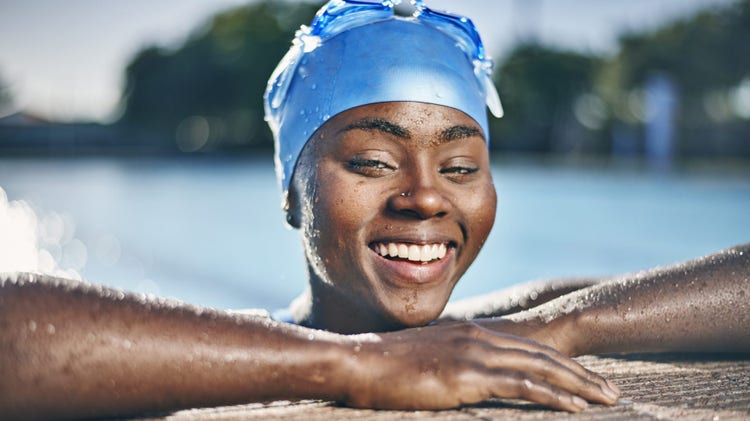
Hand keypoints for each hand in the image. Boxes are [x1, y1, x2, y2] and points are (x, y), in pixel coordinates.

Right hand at [341, 321, 618, 411]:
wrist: (360, 362)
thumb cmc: (386, 366)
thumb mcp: (427, 358)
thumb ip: (453, 362)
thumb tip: (465, 377)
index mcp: (472, 332)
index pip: (528, 347)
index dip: (561, 363)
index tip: (586, 377)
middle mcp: (480, 336)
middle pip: (543, 354)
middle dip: (582, 373)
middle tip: (613, 390)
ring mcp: (476, 353)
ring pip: (541, 367)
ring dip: (579, 384)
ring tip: (608, 398)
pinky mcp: (469, 374)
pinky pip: (523, 385)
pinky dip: (554, 395)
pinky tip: (576, 407)